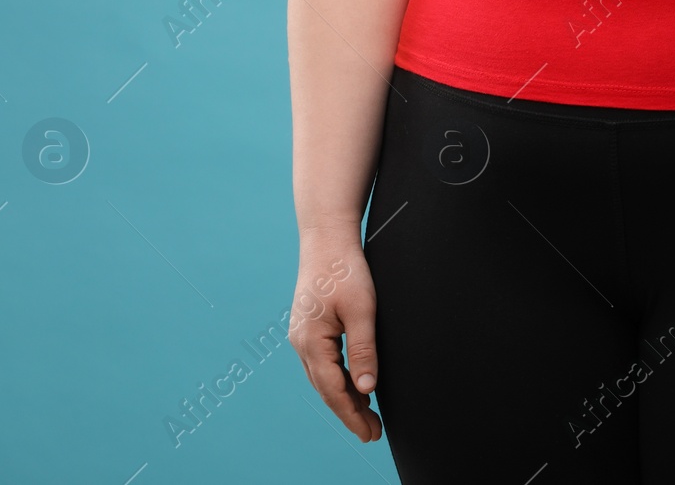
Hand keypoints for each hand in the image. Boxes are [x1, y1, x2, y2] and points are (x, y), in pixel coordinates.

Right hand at [290, 237, 381, 442]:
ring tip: (368, 416)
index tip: (370, 433)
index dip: (352, 414)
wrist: (326, 239)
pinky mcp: (309, 329)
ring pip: (324, 378)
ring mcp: (302, 336)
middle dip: (349, 412)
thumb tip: (367, 389)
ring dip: (345, 397)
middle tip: (374, 433)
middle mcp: (301, 343)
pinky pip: (323, 364)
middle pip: (326, 389)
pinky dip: (339, 379)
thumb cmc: (346, 270)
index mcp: (311, 342)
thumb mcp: (362, 311)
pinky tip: (355, 386)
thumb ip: (364, 350)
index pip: (333, 390)